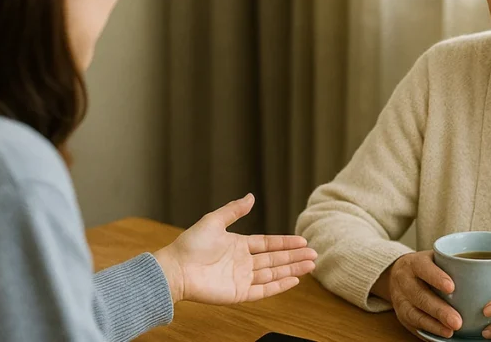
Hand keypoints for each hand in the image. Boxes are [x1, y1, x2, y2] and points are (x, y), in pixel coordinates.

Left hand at [153, 194, 317, 304]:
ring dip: (292, 269)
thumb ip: (234, 210)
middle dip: (295, 256)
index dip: (286, 243)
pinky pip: (264, 291)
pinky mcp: (239, 294)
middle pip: (275, 259)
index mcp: (239, 245)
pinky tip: (294, 280)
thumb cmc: (190, 245)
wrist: (176, 269)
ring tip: (310, 265)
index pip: (268, 244)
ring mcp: (242, 279)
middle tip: (314, 254)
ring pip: (274, 274)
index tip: (303, 241)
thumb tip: (251, 197)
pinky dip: (280, 286)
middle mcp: (243, 262)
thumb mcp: (214, 221)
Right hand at [385, 251, 462, 338]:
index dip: (436, 277)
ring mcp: (400, 299)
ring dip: (433, 325)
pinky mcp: (401, 315)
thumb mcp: (434, 258)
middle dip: (439, 310)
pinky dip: (429, 331)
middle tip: (457, 321)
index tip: (451, 288)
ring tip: (451, 331)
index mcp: (414, 263)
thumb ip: (452, 264)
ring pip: (414, 313)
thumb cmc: (425, 267)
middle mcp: (404, 281)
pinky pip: (414, 324)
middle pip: (419, 296)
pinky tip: (443, 335)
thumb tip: (484, 272)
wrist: (396, 275)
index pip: (423, 268)